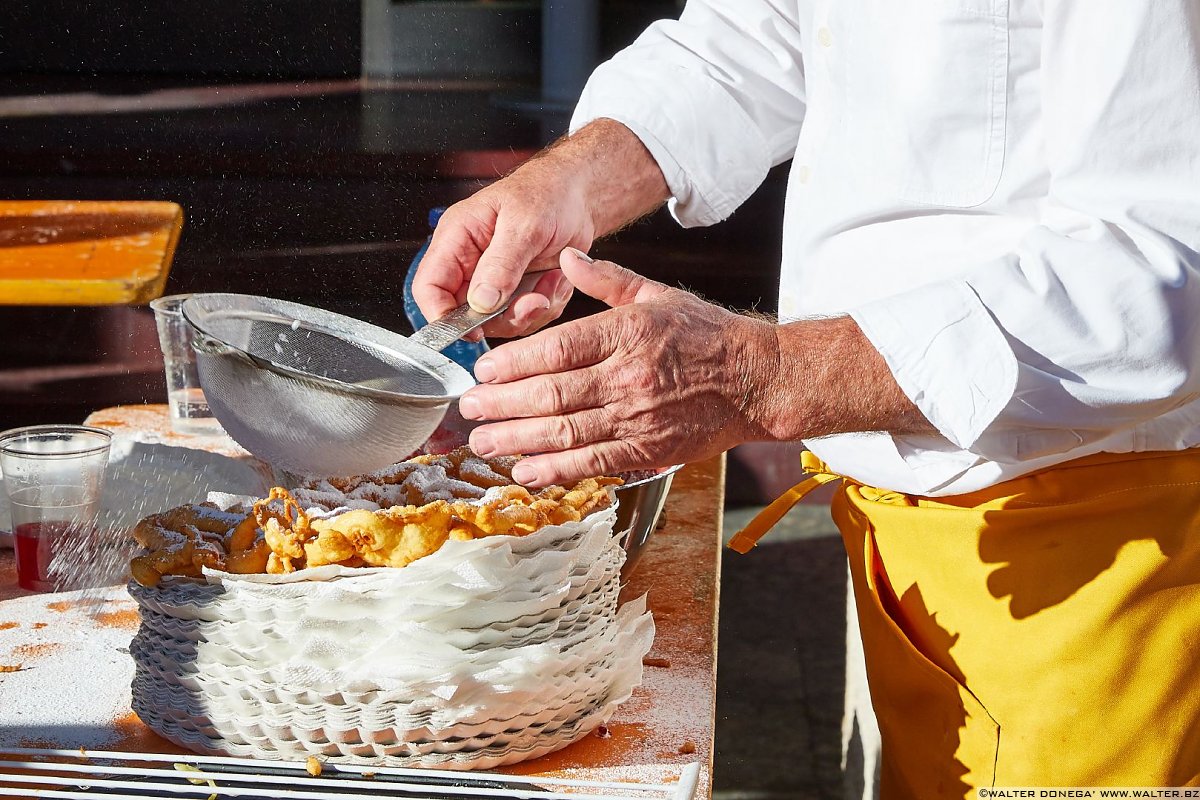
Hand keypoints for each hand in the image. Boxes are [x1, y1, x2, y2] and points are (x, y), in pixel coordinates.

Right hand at [412, 120, 669, 339]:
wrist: (577, 196)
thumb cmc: (546, 194)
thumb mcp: (524, 225)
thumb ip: (501, 265)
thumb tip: (480, 301)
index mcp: (457, 238)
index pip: (429, 287)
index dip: (441, 315)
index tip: (472, 329)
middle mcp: (470, 264)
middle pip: (465, 315)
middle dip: (504, 316)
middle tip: (535, 300)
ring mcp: (494, 282)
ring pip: (498, 322)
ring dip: (530, 311)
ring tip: (552, 280)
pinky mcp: (516, 292)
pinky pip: (524, 318)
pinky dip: (546, 306)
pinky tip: (556, 280)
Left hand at [458, 248, 782, 485]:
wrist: (758, 380)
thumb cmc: (708, 336)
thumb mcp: (658, 294)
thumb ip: (607, 279)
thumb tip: (566, 257)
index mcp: (629, 332)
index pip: (559, 349)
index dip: (514, 364)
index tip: (483, 372)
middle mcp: (630, 375)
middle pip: (553, 393)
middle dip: (502, 405)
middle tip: (468, 410)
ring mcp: (639, 416)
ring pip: (566, 431)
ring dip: (517, 440)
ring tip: (482, 442)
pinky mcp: (649, 448)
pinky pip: (594, 462)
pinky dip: (556, 469)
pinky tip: (525, 469)